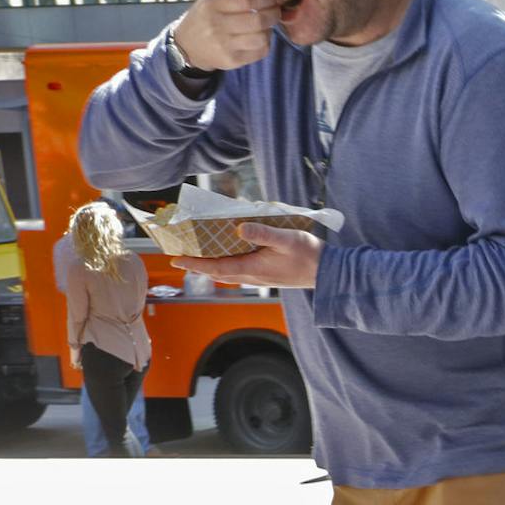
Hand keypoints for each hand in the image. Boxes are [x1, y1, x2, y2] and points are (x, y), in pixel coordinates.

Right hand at [170, 0, 280, 71]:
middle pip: (258, 20)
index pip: (248, 0)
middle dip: (274, 13)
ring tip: (268, 24)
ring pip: (262, 37)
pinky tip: (261, 36)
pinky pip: (260, 52)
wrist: (188, 46)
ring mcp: (225, 45)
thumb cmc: (205, 18)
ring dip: (270, 29)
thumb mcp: (213, 0)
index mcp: (212, 5)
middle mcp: (217, 25)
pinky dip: (266, 42)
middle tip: (277, 10)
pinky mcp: (233, 61)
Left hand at [172, 223, 321, 289]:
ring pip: (228, 273)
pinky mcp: (267, 274)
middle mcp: (253, 275)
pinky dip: (226, 266)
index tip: (176, 260)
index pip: (217, 268)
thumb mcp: (286, 239)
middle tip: (178, 259)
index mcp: (253, 268)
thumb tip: (239, 228)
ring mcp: (260, 276)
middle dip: (197, 266)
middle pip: (218, 273)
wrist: (329, 272)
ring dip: (210, 267)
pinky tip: (226, 260)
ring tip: (197, 260)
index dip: (195, 264)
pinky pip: (239, 272)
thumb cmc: (309, 255)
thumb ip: (262, 234)